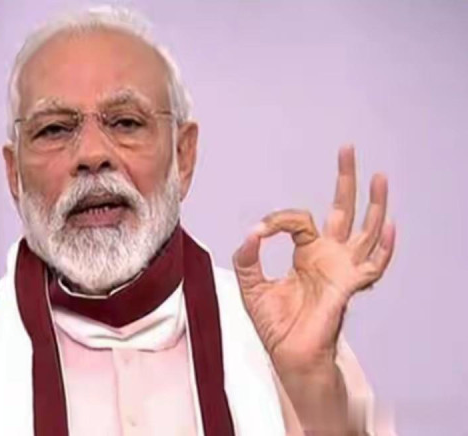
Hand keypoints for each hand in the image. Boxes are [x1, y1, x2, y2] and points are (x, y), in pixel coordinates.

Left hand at [233, 146, 394, 371]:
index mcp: (307, 253)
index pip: (298, 220)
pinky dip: (384, 247)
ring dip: (374, 203)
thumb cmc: (276, 323)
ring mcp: (343, 268)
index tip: (260, 231)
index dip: (278, 220)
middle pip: (344, 210)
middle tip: (347, 150)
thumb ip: (248, 258)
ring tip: (380, 176)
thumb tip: (250, 233)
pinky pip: (374, 265)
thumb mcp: (251, 285)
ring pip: (366, 229)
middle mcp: (329, 256)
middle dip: (345, 180)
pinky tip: (388, 225)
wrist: (287, 353)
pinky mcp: (349, 285)